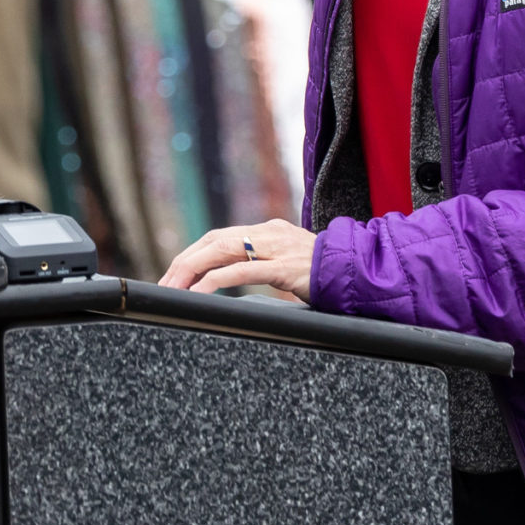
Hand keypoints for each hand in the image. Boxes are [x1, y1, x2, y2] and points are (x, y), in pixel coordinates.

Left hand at [162, 219, 314, 301]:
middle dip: (184, 262)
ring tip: (173, 290)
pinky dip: (214, 281)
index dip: (194, 253)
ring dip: (191, 270)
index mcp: (266, 231)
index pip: (219, 237)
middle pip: (213, 240)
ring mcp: (275, 248)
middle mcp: (267, 233)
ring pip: (221, 250)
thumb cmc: (326, 273)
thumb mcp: (289, 264)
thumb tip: (236, 276)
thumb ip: (265, 264)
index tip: (175, 273)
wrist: (360, 272)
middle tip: (164, 285)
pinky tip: (198, 293)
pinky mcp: (283, 266)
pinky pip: (241, 271)